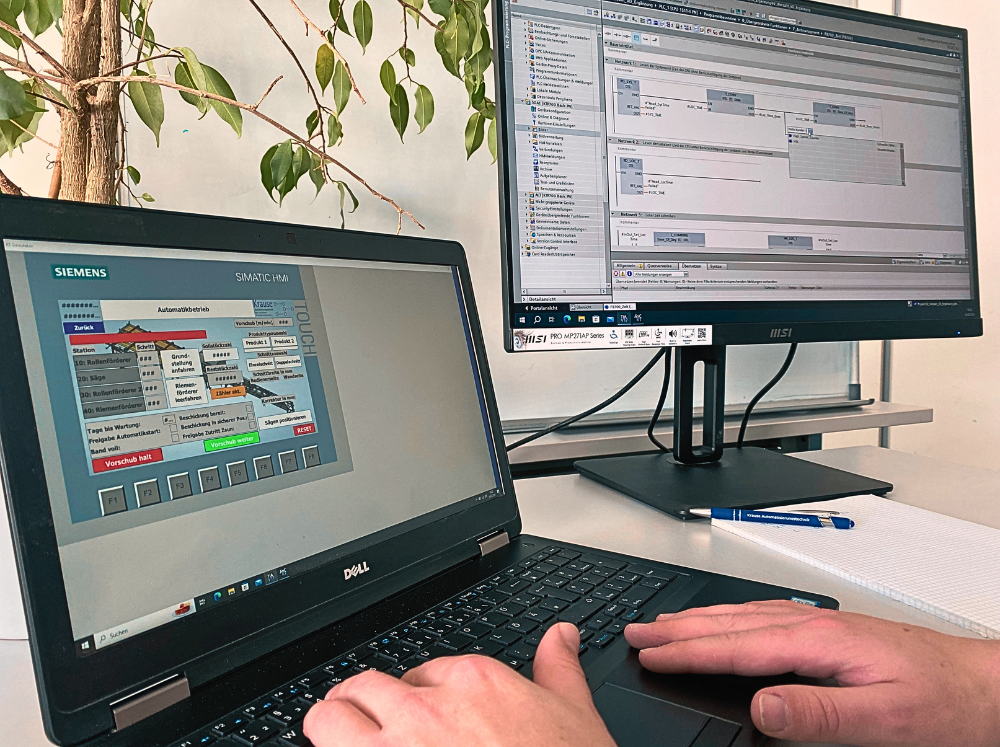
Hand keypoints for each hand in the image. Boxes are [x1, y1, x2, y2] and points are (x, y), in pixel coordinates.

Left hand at [303, 622, 615, 746]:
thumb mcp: (575, 716)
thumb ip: (558, 670)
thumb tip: (561, 635)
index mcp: (473, 682)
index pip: (421, 672)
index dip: (417, 697)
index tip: (421, 717)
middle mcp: (427, 709)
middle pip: (365, 686)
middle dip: (361, 704)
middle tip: (366, 726)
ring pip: (329, 718)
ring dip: (329, 727)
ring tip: (334, 738)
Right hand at [624, 601, 999, 746]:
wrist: (985, 684)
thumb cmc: (943, 702)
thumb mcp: (884, 721)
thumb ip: (818, 714)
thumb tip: (760, 706)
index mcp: (819, 643)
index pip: (737, 646)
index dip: (688, 652)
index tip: (650, 655)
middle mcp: (814, 626)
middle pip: (730, 623)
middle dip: (678, 627)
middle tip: (636, 631)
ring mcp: (821, 625)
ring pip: (743, 616)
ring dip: (698, 618)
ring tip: (664, 622)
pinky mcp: (830, 631)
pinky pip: (763, 617)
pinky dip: (729, 617)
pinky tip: (725, 621)